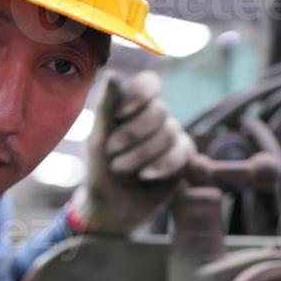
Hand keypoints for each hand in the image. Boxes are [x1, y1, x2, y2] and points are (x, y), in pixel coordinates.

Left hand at [71, 70, 193, 235]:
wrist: (110, 208)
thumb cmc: (100, 169)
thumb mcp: (97, 138)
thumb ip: (106, 106)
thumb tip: (113, 73)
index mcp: (134, 107)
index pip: (150, 83)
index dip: (139, 95)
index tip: (120, 115)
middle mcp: (155, 119)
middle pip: (160, 110)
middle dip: (133, 133)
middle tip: (112, 153)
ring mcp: (171, 138)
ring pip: (171, 132)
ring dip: (142, 153)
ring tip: (122, 170)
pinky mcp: (183, 160)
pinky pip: (182, 153)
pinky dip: (162, 165)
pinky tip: (145, 176)